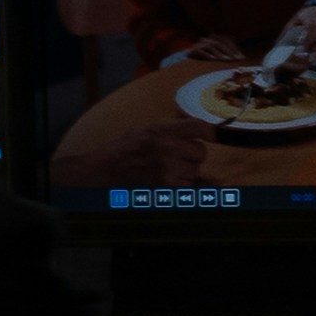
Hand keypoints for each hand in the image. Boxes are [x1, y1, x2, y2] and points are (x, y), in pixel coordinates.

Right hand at [80, 117, 222, 189]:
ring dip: (186, 172)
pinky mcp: (170, 188)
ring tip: (167, 171)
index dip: (209, 132)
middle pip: (201, 152)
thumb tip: (194, 131)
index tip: (212, 135)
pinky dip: (181, 185)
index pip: (199, 127)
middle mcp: (169, 149)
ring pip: (196, 171)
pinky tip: (166, 182)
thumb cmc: (121, 153)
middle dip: (192, 156)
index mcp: (161, 132)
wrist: (104, 173)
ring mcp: (171, 170)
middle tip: (177, 158)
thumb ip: (168, 131)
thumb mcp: (142, 132)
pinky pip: (189, 186)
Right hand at [173, 36, 249, 64]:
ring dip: (219, 53)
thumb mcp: (217, 53)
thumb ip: (225, 46)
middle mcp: (207, 40)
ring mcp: (199, 44)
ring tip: (226, 60)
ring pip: (211, 46)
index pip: (226, 41)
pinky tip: (214, 60)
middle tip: (236, 59)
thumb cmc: (206, 58)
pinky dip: (208, 55)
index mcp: (214, 39)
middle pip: (219, 43)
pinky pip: (200, 50)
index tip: (242, 58)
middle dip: (229, 51)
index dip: (234, 49)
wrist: (188, 61)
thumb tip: (235, 37)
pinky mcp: (193, 50)